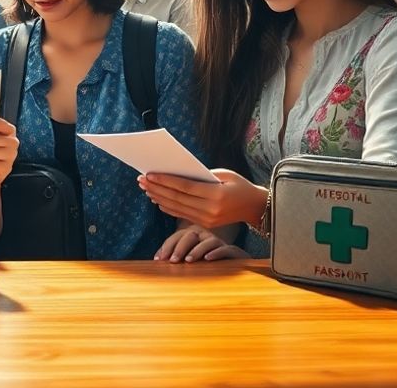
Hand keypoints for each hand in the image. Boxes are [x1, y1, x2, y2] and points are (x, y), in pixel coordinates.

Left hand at [137, 169, 265, 227]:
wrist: (254, 207)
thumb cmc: (239, 185)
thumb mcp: (226, 174)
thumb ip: (203, 174)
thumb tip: (178, 172)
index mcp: (217, 195)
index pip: (185, 187)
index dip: (165, 181)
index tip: (150, 174)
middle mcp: (211, 209)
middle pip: (177, 198)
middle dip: (157, 188)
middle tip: (141, 180)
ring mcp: (207, 219)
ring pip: (177, 208)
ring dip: (159, 198)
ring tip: (146, 188)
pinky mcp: (205, 224)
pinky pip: (182, 215)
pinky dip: (168, 207)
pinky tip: (157, 200)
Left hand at [154, 226, 247, 262]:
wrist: (234, 263)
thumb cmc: (206, 260)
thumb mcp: (189, 257)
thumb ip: (175, 255)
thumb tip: (156, 259)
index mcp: (192, 235)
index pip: (177, 236)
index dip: (167, 247)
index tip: (159, 260)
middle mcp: (204, 236)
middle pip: (190, 236)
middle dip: (179, 248)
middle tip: (173, 261)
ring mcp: (218, 242)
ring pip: (207, 241)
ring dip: (196, 250)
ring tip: (188, 261)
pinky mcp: (232, 250)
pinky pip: (225, 248)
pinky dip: (216, 253)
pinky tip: (208, 259)